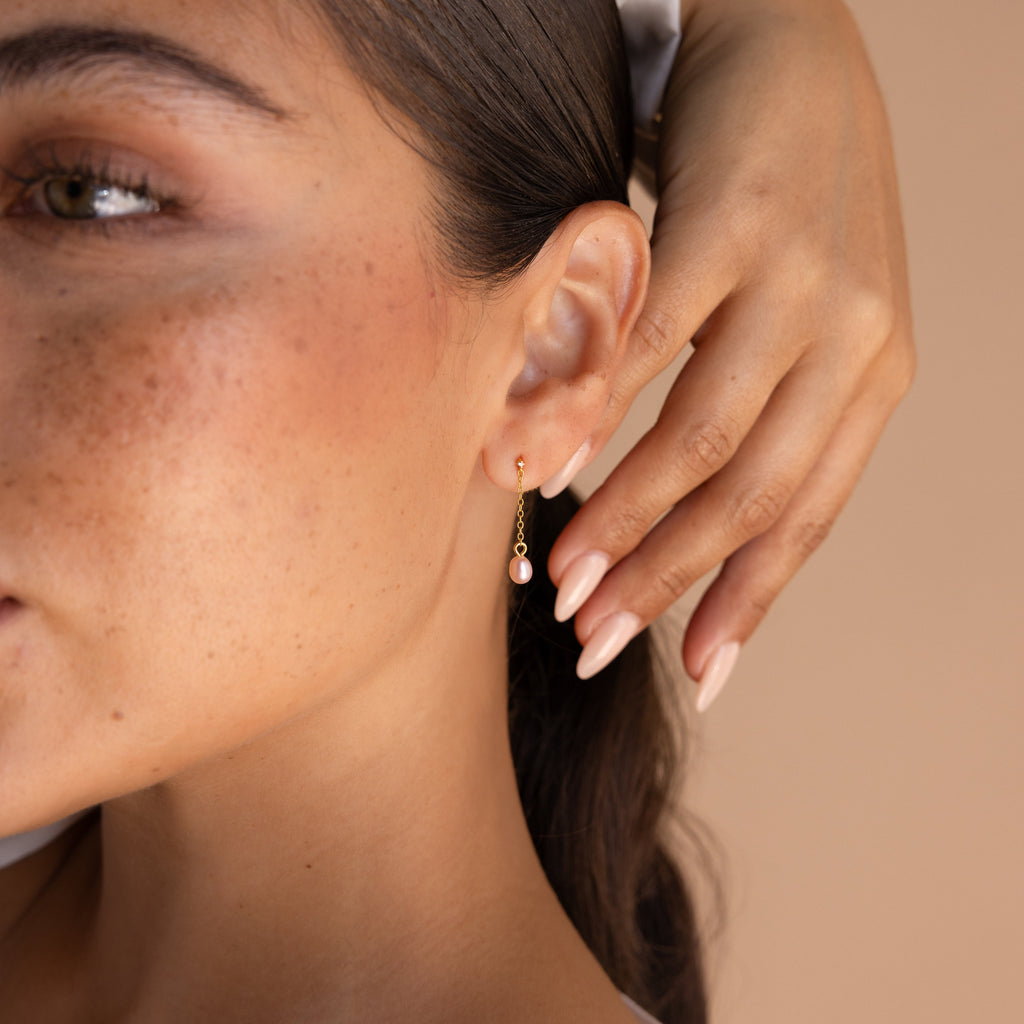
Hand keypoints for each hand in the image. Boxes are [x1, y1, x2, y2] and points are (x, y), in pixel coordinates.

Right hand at [545, 0, 915, 707]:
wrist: (790, 51)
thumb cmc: (782, 206)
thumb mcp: (800, 320)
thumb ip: (761, 416)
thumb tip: (676, 520)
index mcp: (872, 378)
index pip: (807, 519)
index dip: (746, 605)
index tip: (690, 677)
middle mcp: (853, 340)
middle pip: (751, 496)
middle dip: (666, 582)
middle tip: (593, 639)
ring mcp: (801, 282)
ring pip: (704, 437)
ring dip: (626, 519)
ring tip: (567, 577)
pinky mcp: (737, 225)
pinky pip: (655, 346)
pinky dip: (597, 417)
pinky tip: (550, 469)